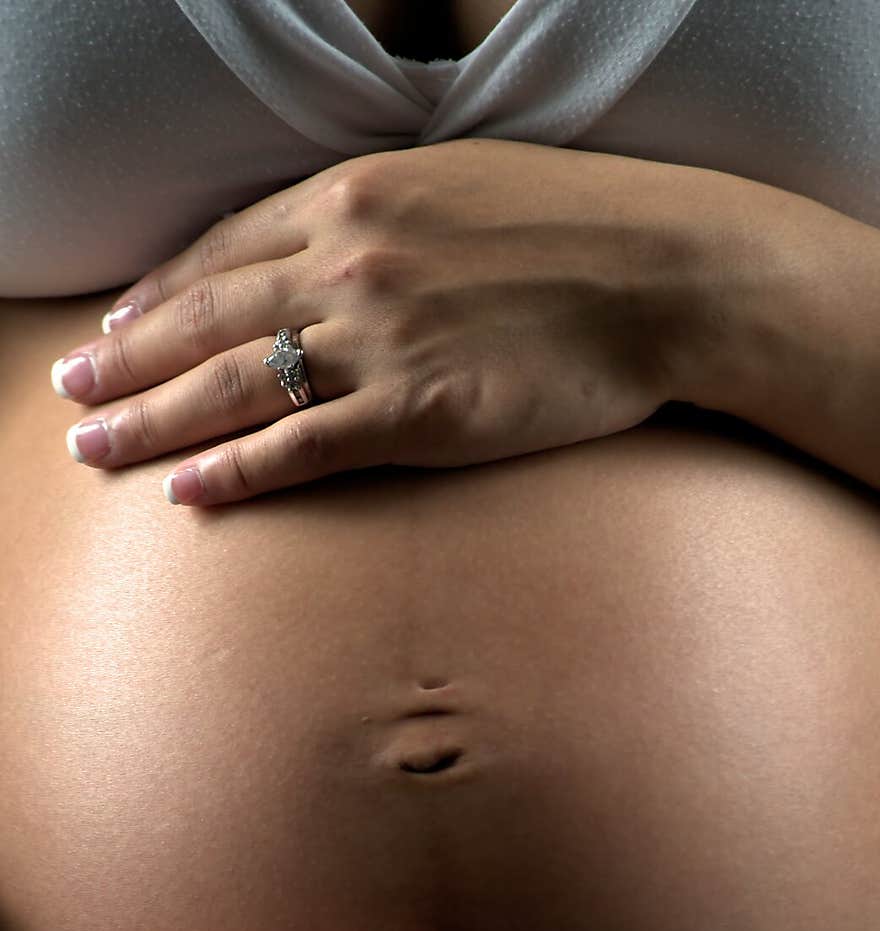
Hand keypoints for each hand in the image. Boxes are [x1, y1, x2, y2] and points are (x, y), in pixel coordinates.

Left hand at [51, 140, 721, 504]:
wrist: (667, 275)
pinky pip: (303, 448)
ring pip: (234, 384)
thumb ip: (375, 214)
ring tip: (94, 444)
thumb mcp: (458, 183)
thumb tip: (323, 246)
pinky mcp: (419, 412)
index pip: (224, 251)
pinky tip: (185, 493)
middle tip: (69, 390)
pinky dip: (237, 472)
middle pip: (205, 318)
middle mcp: (349, 261)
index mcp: (355, 198)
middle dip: (125, 358)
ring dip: (152, 419)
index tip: (115, 324)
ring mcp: (379, 339)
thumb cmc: (576, 225)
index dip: (158, 293)